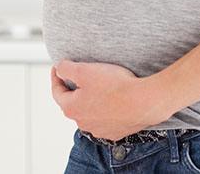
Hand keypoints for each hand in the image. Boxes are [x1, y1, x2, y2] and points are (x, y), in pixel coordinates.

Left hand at [49, 60, 172, 141]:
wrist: (143, 102)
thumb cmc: (115, 86)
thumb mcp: (84, 71)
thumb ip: (66, 69)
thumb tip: (59, 69)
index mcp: (72, 108)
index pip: (57, 92)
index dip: (56, 77)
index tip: (57, 68)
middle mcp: (83, 123)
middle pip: (73, 103)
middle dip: (75, 89)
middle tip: (80, 76)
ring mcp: (100, 130)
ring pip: (90, 112)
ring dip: (91, 100)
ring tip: (100, 86)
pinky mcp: (115, 131)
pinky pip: (106, 118)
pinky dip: (106, 108)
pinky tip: (114, 98)